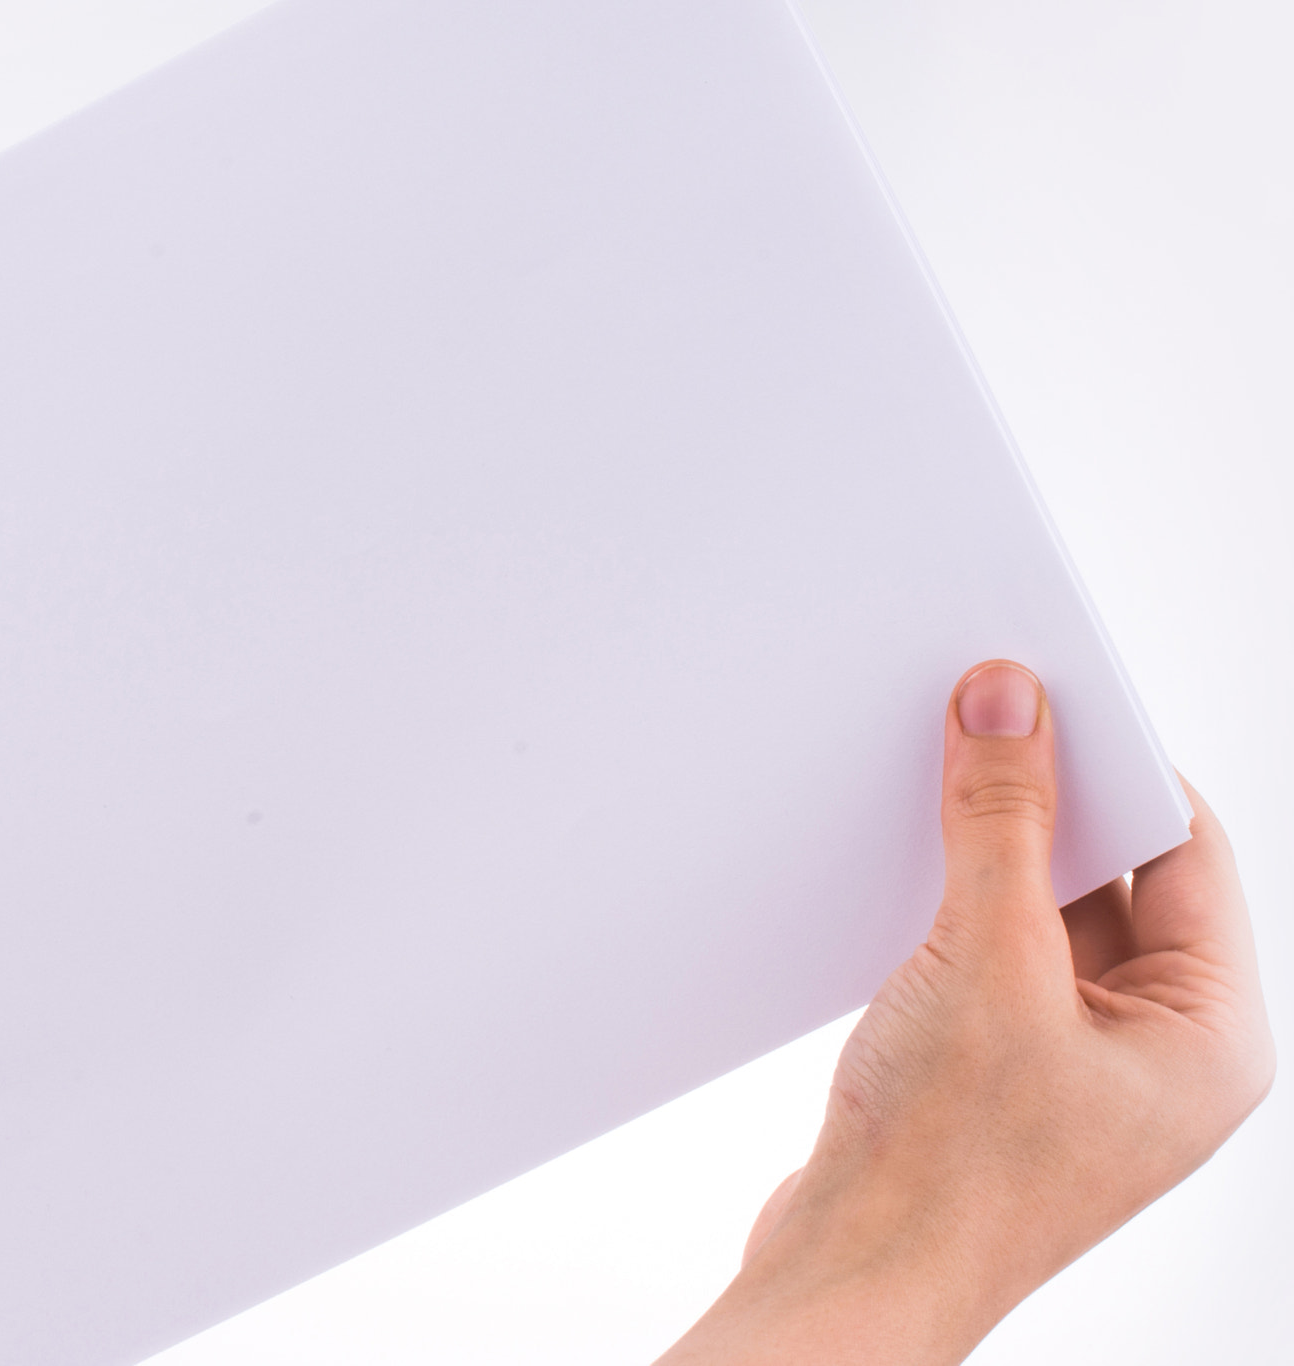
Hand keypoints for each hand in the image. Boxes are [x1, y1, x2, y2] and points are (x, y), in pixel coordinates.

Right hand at [658, 660, 1274, 1363]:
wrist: (851, 1277)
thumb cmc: (945, 1169)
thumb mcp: (985, 965)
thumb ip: (1002, 824)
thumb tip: (1009, 704)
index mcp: (1210, 1038)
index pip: (1189, 851)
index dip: (1117, 763)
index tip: (1047, 693)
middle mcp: (1160, 1052)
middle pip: (1119, 876)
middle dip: (1045, 805)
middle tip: (977, 728)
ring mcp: (1081, 1067)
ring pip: (1048, 915)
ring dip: (990, 857)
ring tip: (930, 801)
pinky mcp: (1006, 1073)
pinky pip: (997, 957)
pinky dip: (954, 908)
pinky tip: (901, 876)